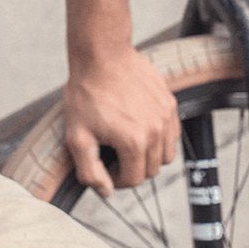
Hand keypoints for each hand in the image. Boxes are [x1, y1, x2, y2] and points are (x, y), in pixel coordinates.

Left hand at [62, 48, 179, 196]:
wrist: (102, 55)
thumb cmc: (86, 93)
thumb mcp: (77, 136)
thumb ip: (90, 170)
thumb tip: (105, 192)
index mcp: (134, 143)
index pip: (132, 180)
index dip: (114, 180)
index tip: (103, 168)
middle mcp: (156, 132)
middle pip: (150, 171)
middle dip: (130, 169)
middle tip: (111, 155)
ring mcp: (166, 116)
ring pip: (166, 155)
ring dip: (148, 157)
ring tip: (126, 144)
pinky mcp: (170, 103)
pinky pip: (172, 134)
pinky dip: (159, 139)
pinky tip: (139, 128)